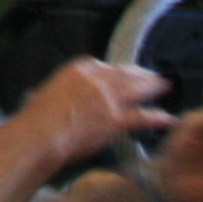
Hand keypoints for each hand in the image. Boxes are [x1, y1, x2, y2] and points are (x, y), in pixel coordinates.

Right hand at [17, 58, 171, 166]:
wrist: (40, 135)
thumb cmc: (35, 119)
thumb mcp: (43, 94)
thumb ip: (56, 92)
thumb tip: (50, 97)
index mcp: (77, 70)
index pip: (104, 66)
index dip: (118, 70)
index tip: (124, 72)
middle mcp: (96, 80)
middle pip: (125, 74)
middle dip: (141, 74)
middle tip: (153, 75)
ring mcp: (108, 98)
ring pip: (137, 90)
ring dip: (153, 88)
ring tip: (164, 87)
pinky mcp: (116, 119)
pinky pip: (142, 116)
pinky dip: (157, 117)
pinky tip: (167, 118)